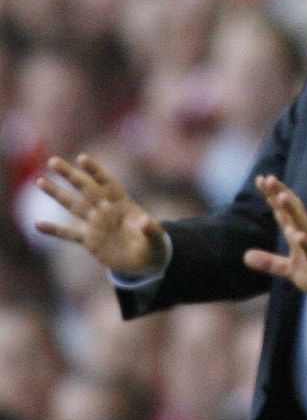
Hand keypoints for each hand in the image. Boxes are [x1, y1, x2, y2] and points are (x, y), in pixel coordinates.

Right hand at [35, 155, 166, 275]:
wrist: (145, 261)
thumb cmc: (154, 245)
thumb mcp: (157, 238)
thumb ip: (152, 230)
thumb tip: (145, 221)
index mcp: (124, 205)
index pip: (108, 184)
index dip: (96, 171)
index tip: (82, 158)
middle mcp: (106, 210)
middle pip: (86, 189)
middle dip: (71, 175)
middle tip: (53, 161)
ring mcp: (96, 224)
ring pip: (73, 205)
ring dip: (57, 194)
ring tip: (40, 181)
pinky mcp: (89, 240)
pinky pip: (68, 234)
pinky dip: (54, 230)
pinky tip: (37, 224)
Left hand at [242, 175, 306, 296]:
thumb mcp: (288, 270)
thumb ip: (269, 262)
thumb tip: (246, 257)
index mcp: (297, 235)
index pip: (282, 211)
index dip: (272, 195)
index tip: (261, 178)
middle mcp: (306, 235)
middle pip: (292, 211)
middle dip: (281, 194)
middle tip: (269, 178)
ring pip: (302, 225)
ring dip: (292, 210)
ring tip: (281, 196)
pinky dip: (305, 244)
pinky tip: (298, 235)